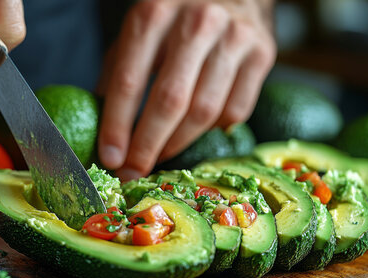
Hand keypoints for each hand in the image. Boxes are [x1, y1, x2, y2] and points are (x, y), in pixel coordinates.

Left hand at [97, 0, 275, 180]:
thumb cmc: (176, 15)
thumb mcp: (139, 31)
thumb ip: (119, 72)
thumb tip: (104, 127)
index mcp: (154, 14)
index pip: (129, 81)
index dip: (117, 126)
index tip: (110, 159)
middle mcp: (197, 22)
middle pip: (170, 102)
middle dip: (147, 146)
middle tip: (133, 172)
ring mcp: (234, 38)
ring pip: (205, 111)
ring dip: (177, 145)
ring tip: (159, 157)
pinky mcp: (263, 54)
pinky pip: (235, 111)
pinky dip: (213, 131)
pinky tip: (195, 132)